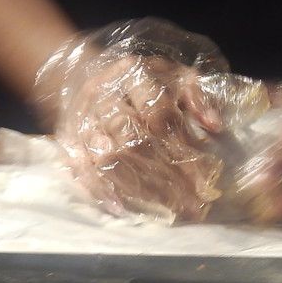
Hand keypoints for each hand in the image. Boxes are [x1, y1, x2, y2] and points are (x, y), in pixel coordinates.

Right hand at [34, 19, 229, 222]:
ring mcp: (80, 117)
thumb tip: (215, 126)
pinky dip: (99, 190)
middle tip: (191, 204)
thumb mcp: (170, 74)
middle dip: (165, 176)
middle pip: (134, 141)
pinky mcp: (66, 138)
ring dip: (138, 186)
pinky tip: (122, 209)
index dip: (182, 149)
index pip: (158, 115)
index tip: (204, 180)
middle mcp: (101, 94)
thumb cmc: (137, 79)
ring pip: (109, 157)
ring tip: (168, 210)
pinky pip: (80, 167)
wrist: (79, 72)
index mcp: (131, 73)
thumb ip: (196, 95)